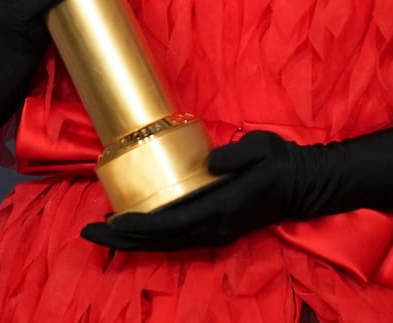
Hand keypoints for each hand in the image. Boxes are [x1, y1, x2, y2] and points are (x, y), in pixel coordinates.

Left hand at [81, 131, 308, 250]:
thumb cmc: (281, 162)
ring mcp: (216, 233)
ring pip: (166, 243)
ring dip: (133, 239)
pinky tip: (134, 228)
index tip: (110, 221)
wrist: (304, 186)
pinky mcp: (216, 230)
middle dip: (123, 237)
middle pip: (161, 240)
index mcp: (222, 207)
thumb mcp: (262, 148)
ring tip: (102, 230)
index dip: (139, 225)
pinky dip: (151, 236)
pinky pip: (176, 239)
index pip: (172, 222)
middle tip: (88, 230)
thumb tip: (209, 162)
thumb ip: (236, 155)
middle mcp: (215, 227)